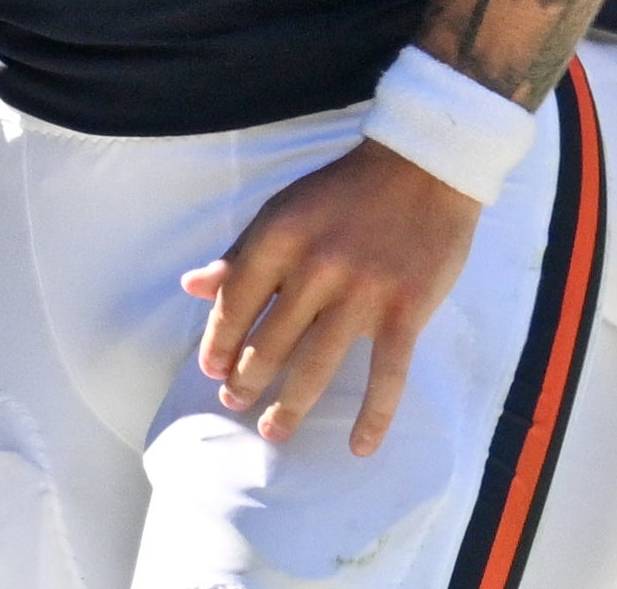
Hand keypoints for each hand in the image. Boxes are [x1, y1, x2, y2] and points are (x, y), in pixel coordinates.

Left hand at [181, 139, 480, 452]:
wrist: (423, 168)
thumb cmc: (345, 191)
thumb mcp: (283, 208)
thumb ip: (239, 251)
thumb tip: (192, 287)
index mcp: (279, 236)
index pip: (234, 303)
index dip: (218, 342)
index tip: (210, 370)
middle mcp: (315, 266)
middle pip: (270, 341)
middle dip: (246, 380)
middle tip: (234, 404)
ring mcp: (363, 292)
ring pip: (317, 365)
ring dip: (290, 406)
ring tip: (272, 430)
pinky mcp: (407, 310)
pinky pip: (388, 376)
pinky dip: (373, 417)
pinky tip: (358, 447)